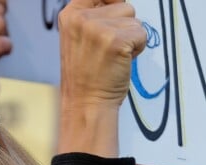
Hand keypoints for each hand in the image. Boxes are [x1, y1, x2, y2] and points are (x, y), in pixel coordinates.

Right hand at [57, 0, 146, 155]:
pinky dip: (137, 49)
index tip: (108, 32)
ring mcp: (98, 28)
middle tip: (105, 51)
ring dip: (129, 38)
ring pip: (134, 19)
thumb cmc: (86, 76)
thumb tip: (118, 2)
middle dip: (122, 28)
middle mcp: (82, 18)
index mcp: (70, 14)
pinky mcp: (117, 40)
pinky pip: (142, 34)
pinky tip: (120, 62)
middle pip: (123, 5)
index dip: (112, 8)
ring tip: (111, 58)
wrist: (85, 105)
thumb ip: (95, 16)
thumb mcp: (81, 37)